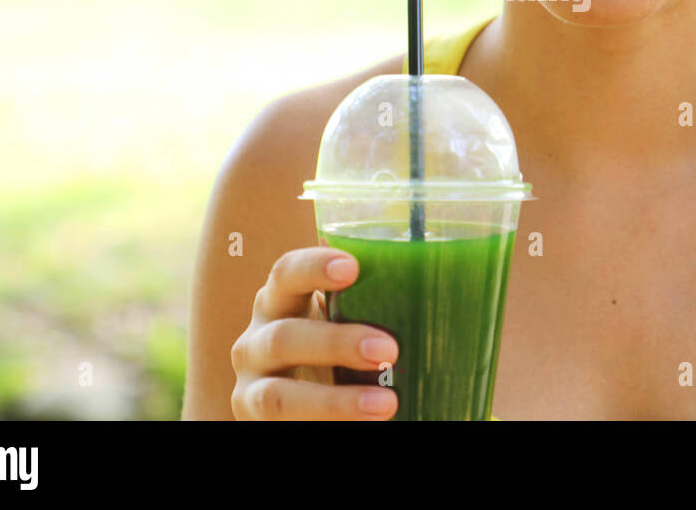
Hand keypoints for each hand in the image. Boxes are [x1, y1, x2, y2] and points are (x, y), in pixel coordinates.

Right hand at [230, 246, 399, 419]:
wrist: (293, 395)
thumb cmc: (330, 343)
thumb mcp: (339, 319)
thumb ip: (367, 304)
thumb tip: (445, 285)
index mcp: (279, 300)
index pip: (286, 273)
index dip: (313, 267)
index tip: (352, 268)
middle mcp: (255, 340)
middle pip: (284, 337)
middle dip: (336, 344)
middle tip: (389, 350)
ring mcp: (250, 386)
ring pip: (279, 396)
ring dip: (334, 403)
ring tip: (387, 405)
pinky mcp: (255, 421)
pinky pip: (285, 427)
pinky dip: (326, 425)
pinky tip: (365, 427)